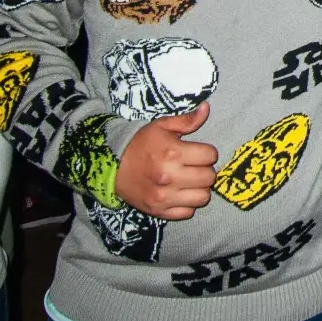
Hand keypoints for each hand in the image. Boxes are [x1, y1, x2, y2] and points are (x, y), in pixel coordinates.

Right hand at [114, 103, 217, 219]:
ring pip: (203, 197)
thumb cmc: (140, 143)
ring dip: (199, 188)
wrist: (111, 165)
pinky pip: (187, 212)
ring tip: (189, 180)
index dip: (207, 152)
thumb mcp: (161, 126)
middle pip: (209, 177)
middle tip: (194, 166)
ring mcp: (164, 197)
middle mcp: (170, 176)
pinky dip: (187, 204)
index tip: (198, 152)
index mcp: (173, 153)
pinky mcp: (158, 211)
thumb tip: (207, 108)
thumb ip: (187, 120)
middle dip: (205, 170)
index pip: (210, 155)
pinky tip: (179, 193)